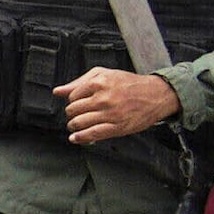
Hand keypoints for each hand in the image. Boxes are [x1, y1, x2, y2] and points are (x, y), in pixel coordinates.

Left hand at [55, 63, 175, 145]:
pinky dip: (80, 138)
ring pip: (79, 123)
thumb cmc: (129, 83)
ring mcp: (110, 114)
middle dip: (72, 114)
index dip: (73, 101)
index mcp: (98, 83)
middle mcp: (103, 98)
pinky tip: (75, 138)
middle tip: (78, 114)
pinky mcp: (118, 127)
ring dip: (74, 126)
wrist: (156, 95)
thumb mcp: (103, 75)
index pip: (72, 96)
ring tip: (76, 125)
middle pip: (73, 110)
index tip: (79, 103)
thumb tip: (57, 91)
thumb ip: (79, 82)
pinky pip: (93, 134)